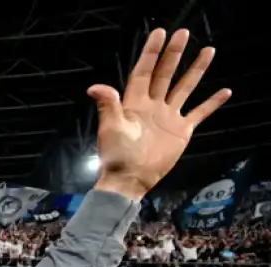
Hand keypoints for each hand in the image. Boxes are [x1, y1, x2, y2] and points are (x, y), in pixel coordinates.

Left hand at [89, 29, 229, 199]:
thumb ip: (108, 105)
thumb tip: (94, 86)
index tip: (159, 33)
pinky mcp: (180, 131)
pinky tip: (224, 91)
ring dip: (195, 70)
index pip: (143, 71)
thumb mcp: (110, 128)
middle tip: (183, 33)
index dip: (151, 53)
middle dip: (174, 54)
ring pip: (184, 88)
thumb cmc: (117, 155)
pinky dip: (211, 103)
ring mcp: (168, 117)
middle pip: (165, 74)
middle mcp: (153, 106)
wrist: (130, 180)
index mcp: (134, 103)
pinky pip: (199, 113)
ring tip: (207, 51)